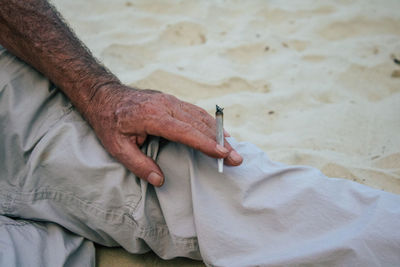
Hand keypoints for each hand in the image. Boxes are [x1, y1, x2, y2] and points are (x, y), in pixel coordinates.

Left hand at [85, 83, 242, 186]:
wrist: (104, 95)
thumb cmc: (109, 122)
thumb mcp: (116, 147)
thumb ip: (138, 164)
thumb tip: (160, 180)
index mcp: (153, 116)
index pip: (185, 132)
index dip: (205, 144)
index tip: (223, 154)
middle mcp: (166, 106)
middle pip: (199, 125)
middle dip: (220, 143)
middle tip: (237, 159)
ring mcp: (171, 101)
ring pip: (201, 117)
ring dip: (219, 133)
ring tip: (234, 149)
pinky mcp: (172, 101)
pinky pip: (196, 112)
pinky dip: (210, 123)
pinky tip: (220, 132)